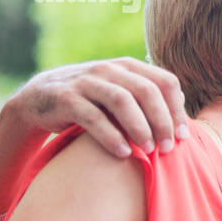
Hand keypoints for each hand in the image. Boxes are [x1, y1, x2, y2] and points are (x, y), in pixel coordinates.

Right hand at [8, 57, 190, 158]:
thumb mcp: (119, 95)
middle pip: (146, 90)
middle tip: (168, 148)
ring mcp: (86, 81)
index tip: (183, 136)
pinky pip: (93, 116)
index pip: (165, 81)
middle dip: (162, 121)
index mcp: (128, 67)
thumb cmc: (90, 103)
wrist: (38, 100)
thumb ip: (146, 99)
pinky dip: (111, 136)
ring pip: (121, 100)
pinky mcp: (65, 98)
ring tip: (149, 150)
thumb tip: (181, 111)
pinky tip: (123, 153)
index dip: (177, 109)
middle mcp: (109, 69)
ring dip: (139, 127)